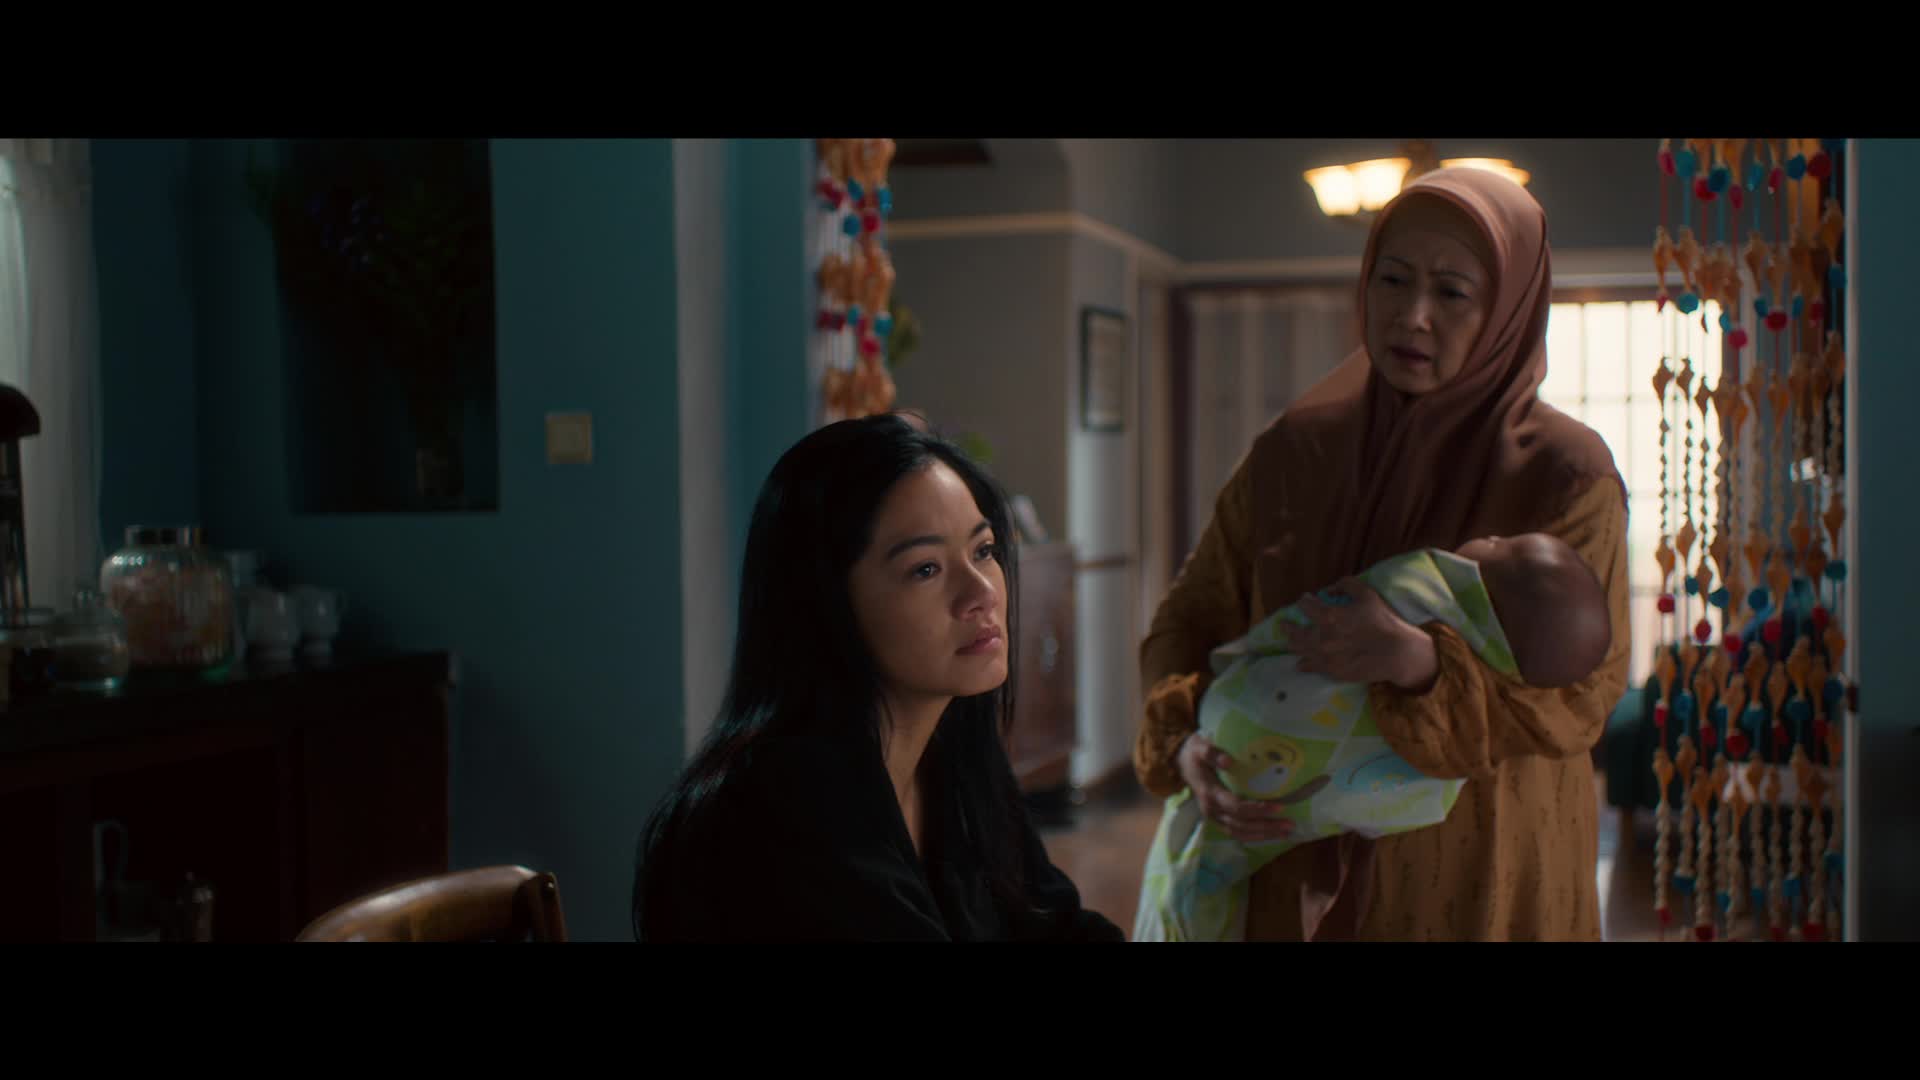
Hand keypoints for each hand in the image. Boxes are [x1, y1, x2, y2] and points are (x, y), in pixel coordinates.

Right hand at [1176, 733, 1296, 844]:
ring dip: (1263, 835)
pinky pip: (1237, 833)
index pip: (1236, 807)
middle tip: (1290, 824)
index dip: (1258, 809)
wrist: (1181, 763)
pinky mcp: (1218, 819)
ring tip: (1286, 832)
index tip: (1280, 806)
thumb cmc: (1194, 754)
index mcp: (1209, 793)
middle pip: (1241, 825)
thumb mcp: (1199, 747)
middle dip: (1267, 827)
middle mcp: (1211, 810)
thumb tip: (1228, 761)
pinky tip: (1271, 834)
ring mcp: (1213, 817)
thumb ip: (1212, 753)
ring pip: (1240, 834)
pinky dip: (1255, 836)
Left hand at [1293, 577, 1438, 690]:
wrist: (1397, 653)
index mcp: (1329, 617)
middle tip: (1284, 625)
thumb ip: (1346, 585)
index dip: (1305, 602)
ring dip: (1293, 644)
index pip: (1307, 606)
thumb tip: (1330, 589)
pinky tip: (1300, 663)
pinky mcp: (1333, 671)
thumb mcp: (1367, 594)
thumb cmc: (1383, 621)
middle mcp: (1322, 638)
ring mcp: (1326, 657)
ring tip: (1289, 641)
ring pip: (1301, 650)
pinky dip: (1304, 664)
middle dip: (1289, 627)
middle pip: (1297, 633)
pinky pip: (1312, 667)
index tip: (1305, 600)